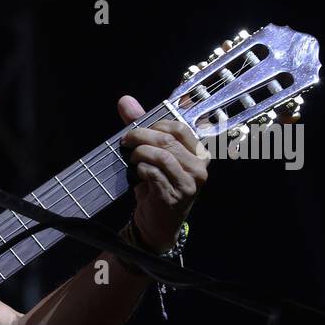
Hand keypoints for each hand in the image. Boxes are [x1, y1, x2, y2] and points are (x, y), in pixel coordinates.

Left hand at [117, 94, 211, 252]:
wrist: (157, 223)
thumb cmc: (156, 185)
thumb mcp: (151, 155)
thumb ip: (141, 128)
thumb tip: (124, 101)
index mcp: (199, 153)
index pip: (179, 127)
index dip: (155, 125)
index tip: (138, 130)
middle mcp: (199, 167)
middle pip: (168, 140)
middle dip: (141, 136)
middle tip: (126, 141)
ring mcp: (189, 182)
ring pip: (161, 156)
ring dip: (139, 154)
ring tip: (131, 159)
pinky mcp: (175, 195)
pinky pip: (153, 173)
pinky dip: (140, 170)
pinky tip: (137, 174)